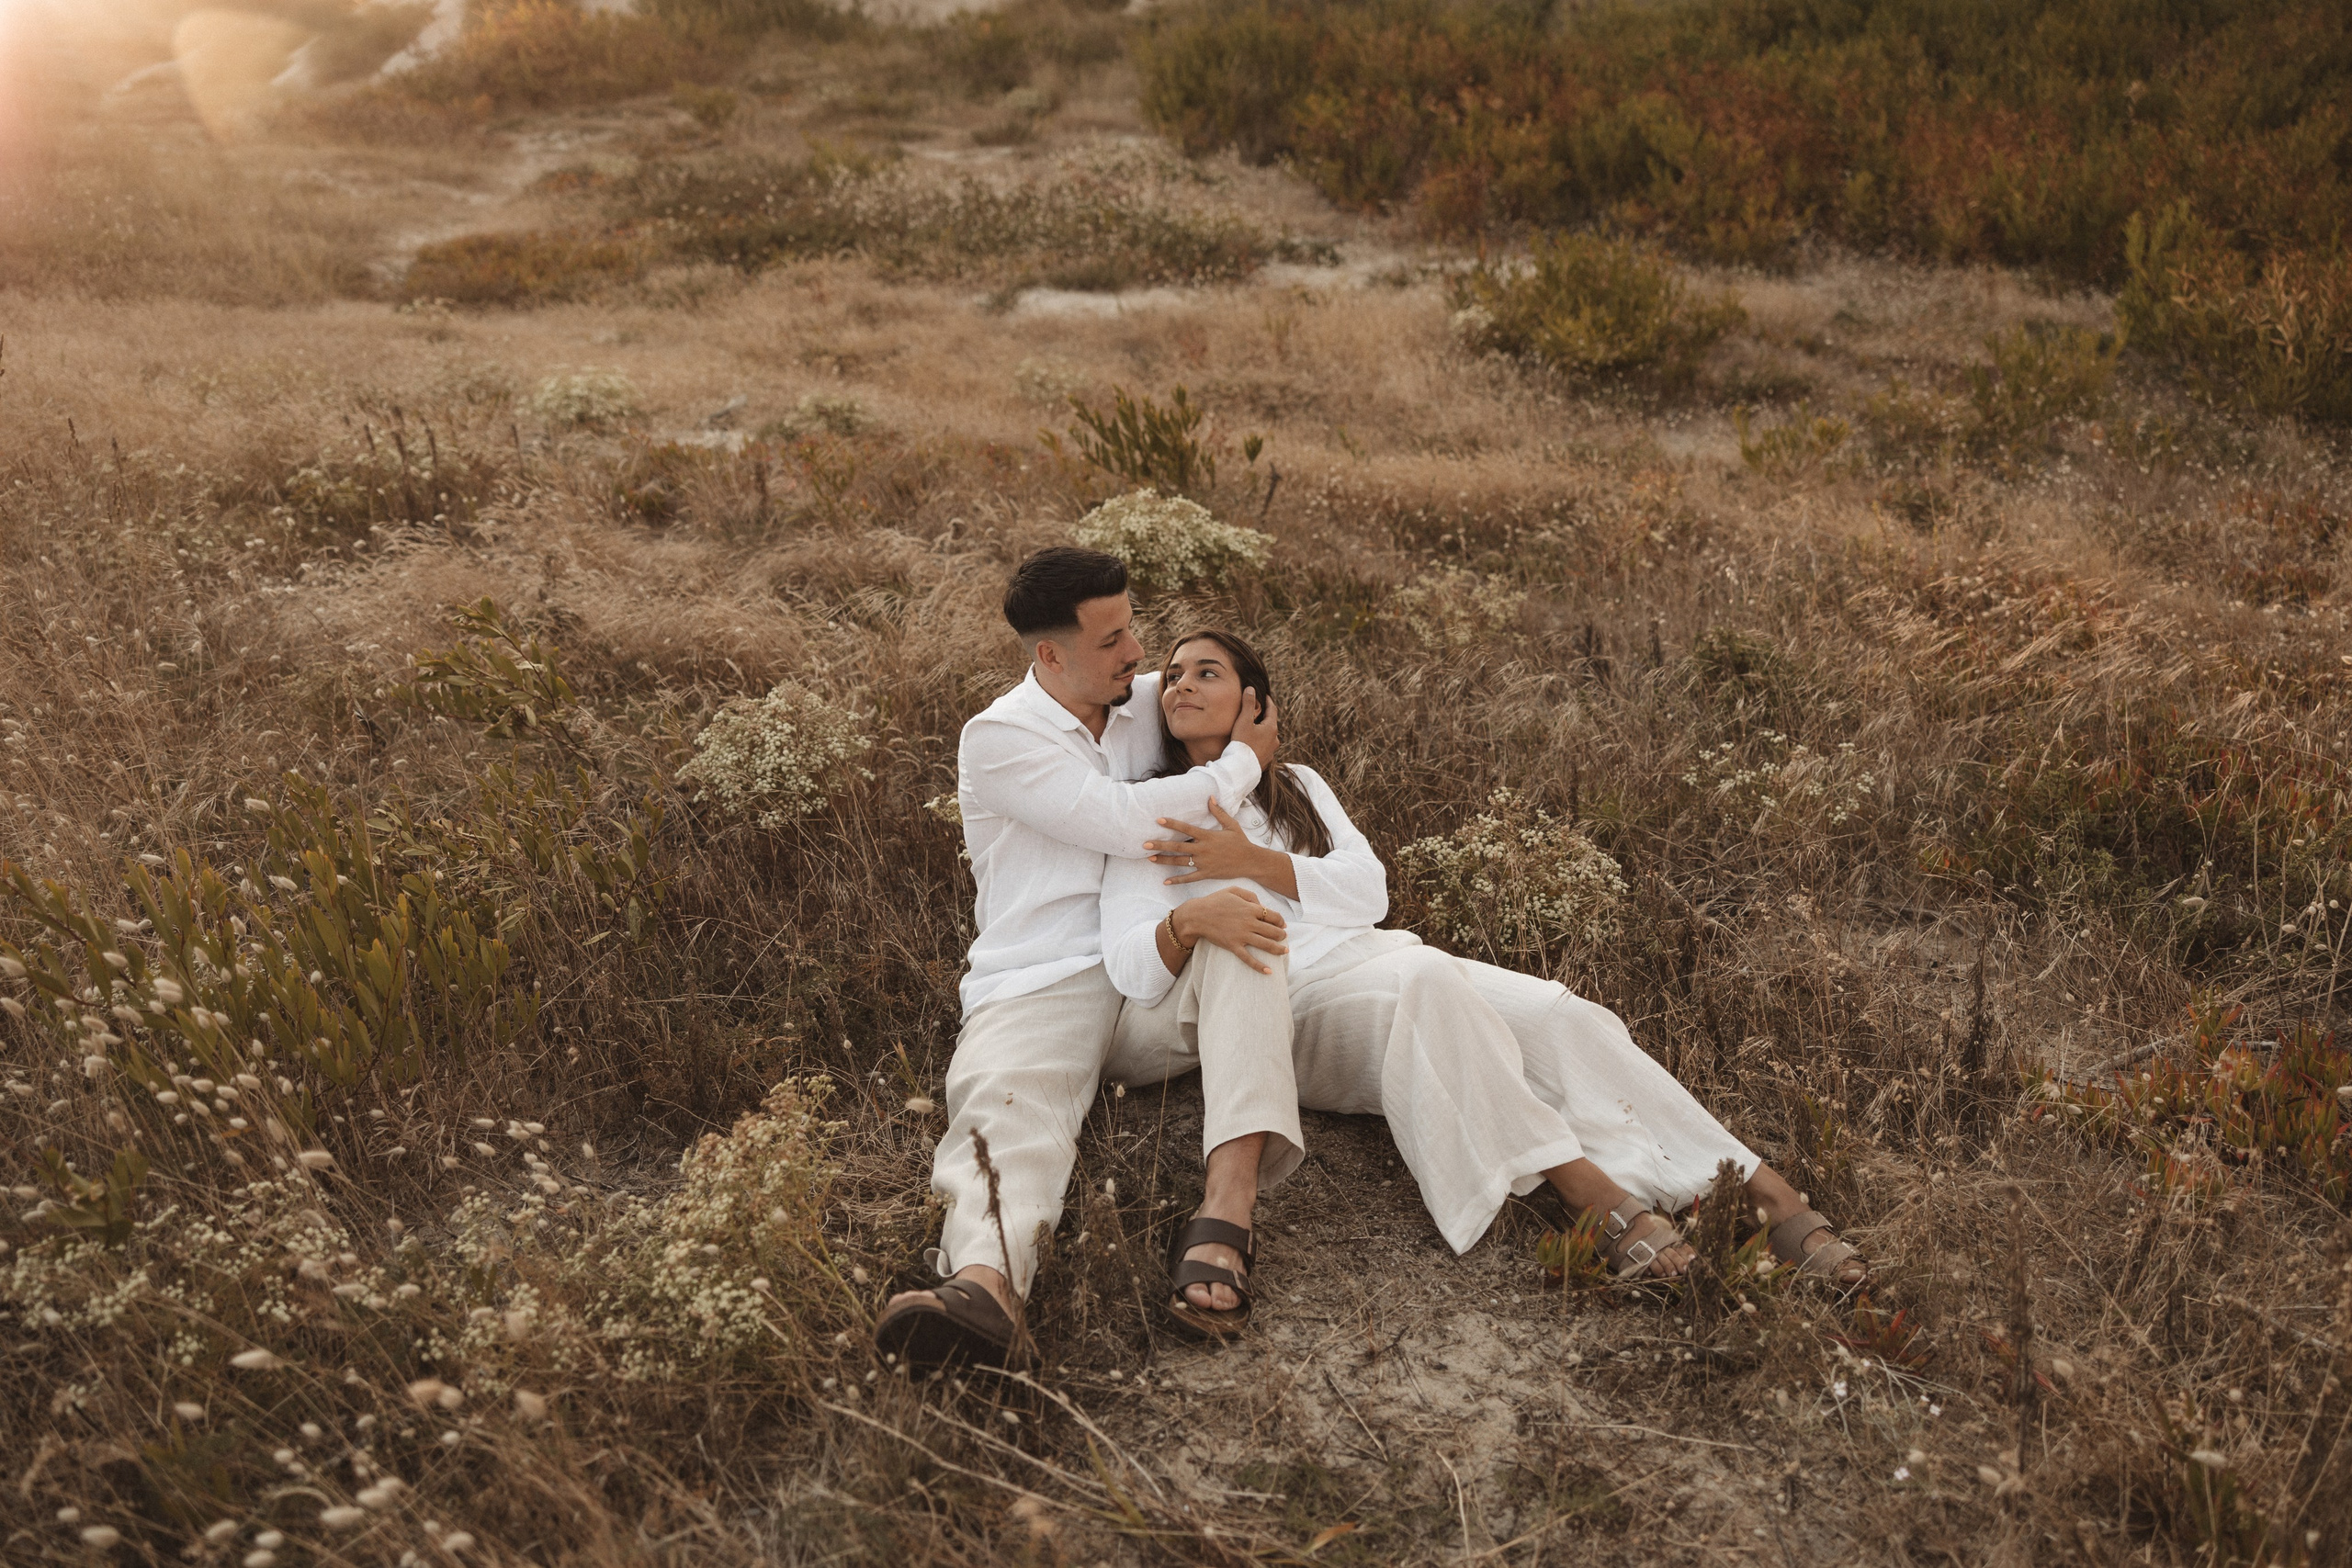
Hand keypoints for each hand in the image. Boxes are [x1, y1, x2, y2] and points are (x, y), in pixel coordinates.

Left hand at [1147, 798, 1276, 883]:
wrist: (1251, 861)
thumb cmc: (1241, 841)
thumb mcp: (1231, 825)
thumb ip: (1218, 812)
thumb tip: (1210, 797)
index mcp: (1208, 836)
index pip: (1186, 828)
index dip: (1172, 824)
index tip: (1159, 820)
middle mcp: (1203, 849)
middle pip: (1178, 847)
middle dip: (1160, 845)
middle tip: (1145, 844)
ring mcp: (1204, 863)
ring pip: (1180, 862)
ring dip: (1164, 860)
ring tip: (1150, 858)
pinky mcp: (1207, 874)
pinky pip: (1189, 878)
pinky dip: (1177, 880)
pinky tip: (1165, 881)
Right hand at [1172, 887, 1287, 974]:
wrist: (1196, 915)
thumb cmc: (1214, 901)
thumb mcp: (1233, 890)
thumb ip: (1250, 896)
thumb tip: (1262, 906)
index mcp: (1250, 908)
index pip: (1273, 916)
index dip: (1280, 921)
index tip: (1282, 924)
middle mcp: (1249, 922)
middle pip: (1273, 931)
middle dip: (1282, 935)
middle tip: (1284, 937)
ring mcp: (1241, 936)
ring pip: (1265, 945)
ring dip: (1278, 949)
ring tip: (1285, 951)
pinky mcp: (1233, 946)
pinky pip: (1248, 958)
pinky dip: (1259, 966)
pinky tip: (1268, 971)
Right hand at [1232, 687, 1277, 767]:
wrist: (1241, 768)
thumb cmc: (1242, 743)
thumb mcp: (1243, 721)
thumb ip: (1247, 703)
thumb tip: (1251, 688)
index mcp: (1271, 728)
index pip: (1273, 710)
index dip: (1268, 701)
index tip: (1264, 696)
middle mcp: (1274, 740)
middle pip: (1271, 724)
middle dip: (1265, 717)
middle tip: (1258, 711)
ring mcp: (1271, 752)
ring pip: (1268, 738)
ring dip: (1263, 732)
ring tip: (1254, 729)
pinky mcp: (1266, 761)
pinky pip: (1264, 749)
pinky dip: (1260, 744)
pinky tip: (1253, 745)